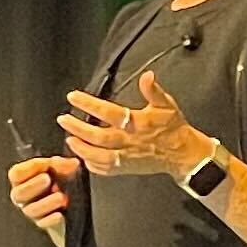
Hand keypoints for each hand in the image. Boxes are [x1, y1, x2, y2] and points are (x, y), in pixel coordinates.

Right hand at [8, 152, 78, 232]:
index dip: (29, 168)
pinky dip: (50, 220)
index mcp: (24, 180)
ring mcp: (34, 211)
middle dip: (32, 185)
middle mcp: (25, 197)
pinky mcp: (46, 224)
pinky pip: (43, 224)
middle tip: (47, 179)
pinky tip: (60, 215)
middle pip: (18, 194)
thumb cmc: (65, 180)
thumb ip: (62, 164)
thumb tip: (71, 163)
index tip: (45, 164)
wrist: (77, 203)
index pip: (16, 174)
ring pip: (31, 210)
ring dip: (46, 203)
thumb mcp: (63, 167)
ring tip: (61, 197)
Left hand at [63, 70, 210, 177]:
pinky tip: (84, 158)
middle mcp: (130, 141)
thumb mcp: (166, 104)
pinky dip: (93, 165)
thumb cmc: (174, 128)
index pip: (108, 112)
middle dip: (78, 128)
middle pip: (98, 136)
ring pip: (100, 156)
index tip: (73, 97)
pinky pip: (107, 170)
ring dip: (82, 149)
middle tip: (63, 120)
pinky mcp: (127, 168)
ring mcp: (127, 157)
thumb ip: (153, 90)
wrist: (183, 153)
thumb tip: (147, 76)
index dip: (89, 104)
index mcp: (137, 123)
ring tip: (69, 139)